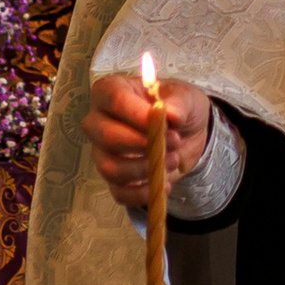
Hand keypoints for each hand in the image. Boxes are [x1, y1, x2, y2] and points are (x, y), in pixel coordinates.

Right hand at [85, 73, 213, 209]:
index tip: (163, 122)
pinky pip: (119, 192)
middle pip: (107, 137)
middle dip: (144, 144)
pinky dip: (144, 193)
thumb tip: (171, 115)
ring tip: (173, 159)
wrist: (186, 133)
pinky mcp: (113, 178)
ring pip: (111, 168)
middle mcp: (98, 121)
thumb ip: (180, 104)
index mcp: (110, 91)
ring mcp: (102, 152)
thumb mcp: (186, 98)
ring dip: (146, 169)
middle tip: (174, 142)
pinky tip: (164, 182)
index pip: (114, 100)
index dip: (137, 114)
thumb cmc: (178, 107)